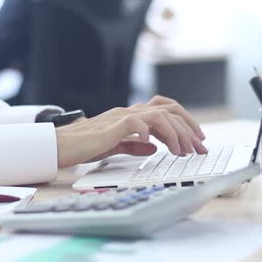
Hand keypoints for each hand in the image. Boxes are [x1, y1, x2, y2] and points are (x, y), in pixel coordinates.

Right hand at [55, 96, 206, 167]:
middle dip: (189, 128)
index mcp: (132, 116)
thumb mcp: (115, 146)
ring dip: (175, 134)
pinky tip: (153, 147)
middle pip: (170, 109)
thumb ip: (134, 145)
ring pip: (159, 115)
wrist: (62, 145)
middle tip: (199, 147)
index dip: (185, 124)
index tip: (196, 142)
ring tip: (181, 152)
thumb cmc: (84, 145)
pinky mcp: (113, 125)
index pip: (166, 111)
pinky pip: (137, 123)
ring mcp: (122, 116)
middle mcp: (130, 112)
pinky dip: (149, 133)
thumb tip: (155, 147)